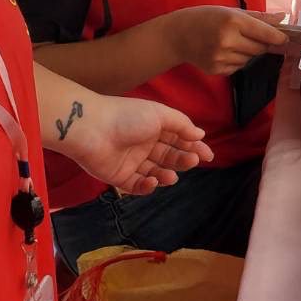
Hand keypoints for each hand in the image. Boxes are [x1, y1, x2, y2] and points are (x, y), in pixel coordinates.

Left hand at [56, 93, 213, 194]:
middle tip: (192, 162)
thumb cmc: (127, 117)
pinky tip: (153, 181)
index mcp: (155, 127)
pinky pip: (138, 185)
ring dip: (167, 175)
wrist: (92, 129)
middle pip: (170, 156)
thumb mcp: (160, 114)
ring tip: (171, 176)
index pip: (179, 138)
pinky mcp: (120, 177)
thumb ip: (181, 124)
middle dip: (183, 159)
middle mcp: (145, 144)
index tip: (208, 156)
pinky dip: (148, 186)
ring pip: (156, 171)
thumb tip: (200, 134)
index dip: (194, 147)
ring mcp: (132, 161)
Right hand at [171, 6, 288, 74]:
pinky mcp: (216, 69)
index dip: (278, 37)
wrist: (178, 35)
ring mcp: (221, 57)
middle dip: (262, 43)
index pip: (265, 33)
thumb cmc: (207, 18)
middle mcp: (228, 40)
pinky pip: (238, 67)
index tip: (286, 39)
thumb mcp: (231, 10)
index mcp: (233, 20)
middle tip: (251, 36)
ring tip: (233, 42)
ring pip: (250, 59)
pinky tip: (225, 51)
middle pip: (260, 48)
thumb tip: (283, 17)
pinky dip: (237, 60)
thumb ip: (259, 16)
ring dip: (248, 52)